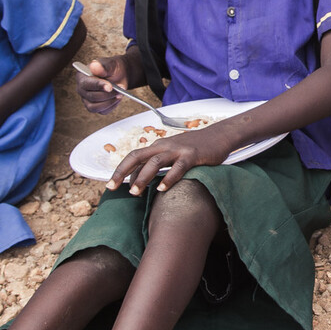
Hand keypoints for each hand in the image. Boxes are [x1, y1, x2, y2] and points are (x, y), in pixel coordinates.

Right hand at [76, 55, 132, 114]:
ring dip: (109, 102)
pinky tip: (117, 98)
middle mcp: (81, 89)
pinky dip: (111, 106)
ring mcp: (87, 100)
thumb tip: (94, 66)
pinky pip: (102, 111)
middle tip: (120, 89)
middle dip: (107, 94)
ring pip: (95, 107)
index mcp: (81, 76)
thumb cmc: (113, 68)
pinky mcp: (95, 107)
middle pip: (91, 97)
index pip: (86, 84)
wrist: (120, 75)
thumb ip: (103, 66)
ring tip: (120, 94)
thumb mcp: (110, 64)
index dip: (98, 86)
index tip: (110, 87)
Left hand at [105, 124, 238, 194]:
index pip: (134, 156)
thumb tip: (144, 180)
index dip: (121, 170)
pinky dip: (169, 178)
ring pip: (155, 162)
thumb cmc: (196, 148)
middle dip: (123, 172)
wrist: (219, 136)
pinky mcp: (192, 155)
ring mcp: (178, 150)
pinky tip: (162, 189)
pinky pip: (178, 167)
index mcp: (158, 146)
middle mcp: (165, 146)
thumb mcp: (174, 153)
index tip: (111, 185)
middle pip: (138, 156)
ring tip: (135, 193)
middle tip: (112, 187)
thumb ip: (160, 163)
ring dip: (143, 177)